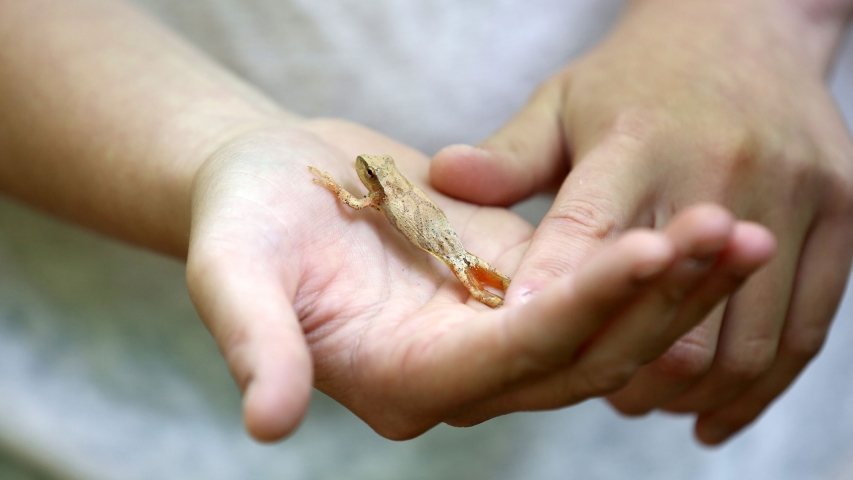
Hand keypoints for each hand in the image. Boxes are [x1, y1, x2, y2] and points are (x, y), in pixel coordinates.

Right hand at [184, 118, 771, 441]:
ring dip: (675, 287)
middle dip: (659, 302)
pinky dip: (649, 260)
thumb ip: (254, 345)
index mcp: (405, 383)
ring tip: (740, 230)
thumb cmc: (241, 222)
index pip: (513, 358)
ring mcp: (496, 335)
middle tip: (733, 233)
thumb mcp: (232, 276)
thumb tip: (265, 423)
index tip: (648, 244)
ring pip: (607, 331)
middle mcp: (463, 375)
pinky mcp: (516, 287)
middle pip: (583, 358)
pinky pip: (596, 285)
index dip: (581, 307)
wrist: (271, 180)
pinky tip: (701, 218)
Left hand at [430, 0, 852, 443]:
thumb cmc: (635, 77)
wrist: (745, 25)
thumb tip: (443, 180)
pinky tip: (712, 417)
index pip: (589, 231)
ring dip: (690, 393)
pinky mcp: (842, 219)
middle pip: (673, 306)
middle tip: (593, 393)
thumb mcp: (563, 103)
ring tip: (648, 405)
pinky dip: (757, 390)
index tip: (520, 345)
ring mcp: (793, 197)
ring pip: (745, 338)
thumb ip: (508, 154)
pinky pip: (805, 331)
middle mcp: (722, 169)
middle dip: (627, 367)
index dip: (555, 294)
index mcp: (640, 139)